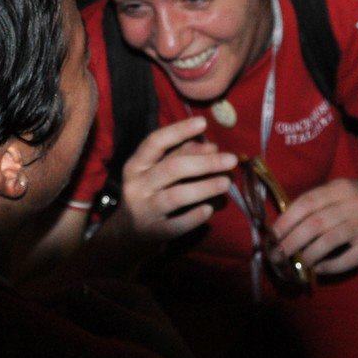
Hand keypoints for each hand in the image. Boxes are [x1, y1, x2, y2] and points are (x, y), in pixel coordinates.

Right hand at [103, 116, 234, 248]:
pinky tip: (209, 209)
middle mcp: (136, 185)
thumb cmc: (148, 195)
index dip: (179, 131)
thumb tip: (211, 146)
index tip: (203, 122)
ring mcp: (143, 210)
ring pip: (176, 196)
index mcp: (136, 165)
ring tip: (226, 183)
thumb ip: (180, 156)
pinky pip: (176, 225)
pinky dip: (194, 217)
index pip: (155, 142)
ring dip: (204, 187)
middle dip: (204, 162)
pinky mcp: (153, 233)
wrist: (126, 235)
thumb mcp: (156, 173)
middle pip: (171, 168)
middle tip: (231, 159)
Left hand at [270, 173, 357, 277]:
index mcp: (339, 188)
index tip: (272, 235)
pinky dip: (330, 266)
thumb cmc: (357, 196)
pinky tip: (318, 269)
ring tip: (295, 263)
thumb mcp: (337, 189)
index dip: (287, 220)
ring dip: (307, 255)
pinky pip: (349, 259)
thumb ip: (315, 202)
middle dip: (291, 242)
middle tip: (277, 255)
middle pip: (315, 224)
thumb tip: (283, 224)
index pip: (307, 203)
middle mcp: (352, 205)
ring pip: (329, 241)